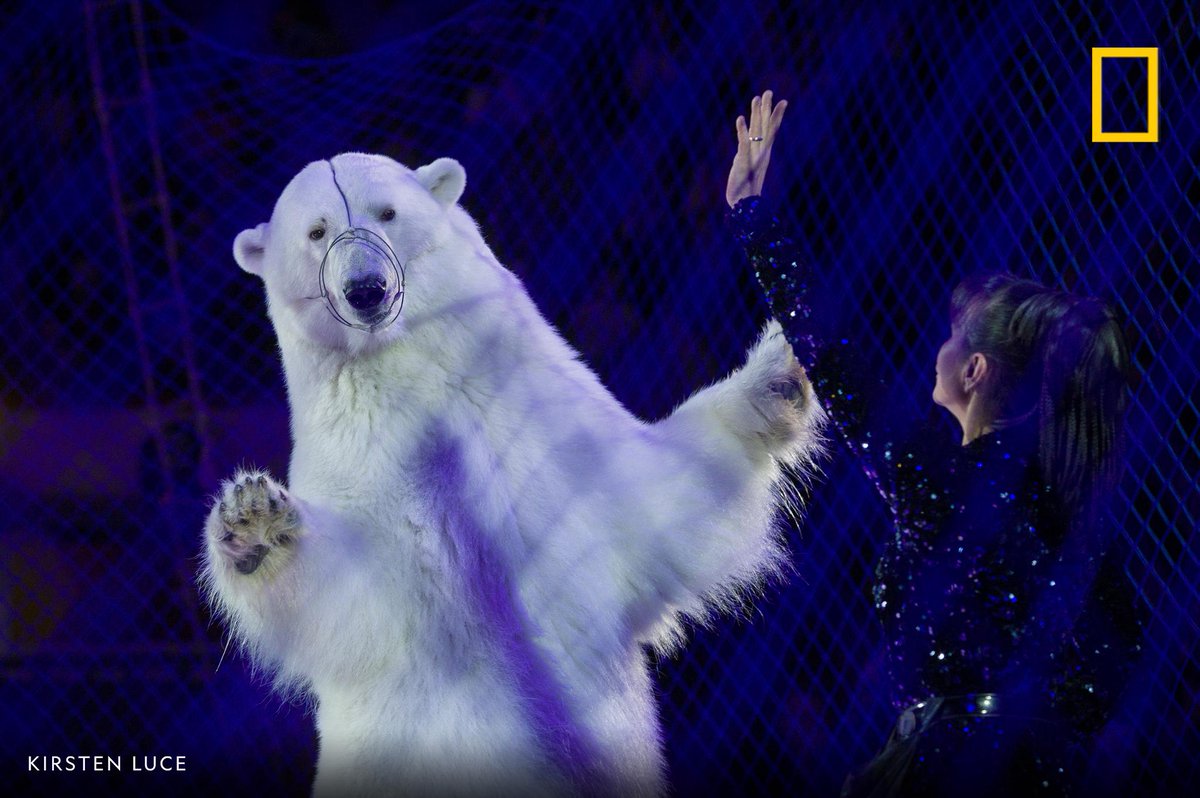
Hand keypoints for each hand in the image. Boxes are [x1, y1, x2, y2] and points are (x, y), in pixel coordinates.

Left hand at [725, 90, 786, 207]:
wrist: (744, 204)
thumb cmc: (745, 185)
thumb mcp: (747, 164)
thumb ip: (748, 151)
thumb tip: (747, 139)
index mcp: (764, 153)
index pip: (772, 131)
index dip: (776, 116)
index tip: (782, 100)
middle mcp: (761, 153)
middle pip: (766, 127)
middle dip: (767, 109)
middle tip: (768, 92)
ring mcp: (753, 157)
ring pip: (757, 132)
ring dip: (756, 115)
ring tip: (756, 99)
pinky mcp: (743, 163)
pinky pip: (743, 145)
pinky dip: (742, 132)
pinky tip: (740, 119)